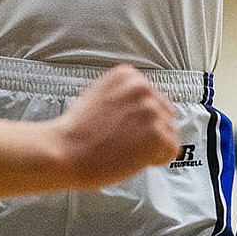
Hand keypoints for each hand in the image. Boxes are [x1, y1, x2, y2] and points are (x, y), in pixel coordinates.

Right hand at [53, 65, 180, 186]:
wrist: (64, 152)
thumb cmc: (74, 132)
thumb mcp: (96, 96)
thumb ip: (121, 97)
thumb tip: (139, 108)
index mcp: (127, 76)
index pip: (154, 98)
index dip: (142, 119)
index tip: (127, 128)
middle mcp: (142, 88)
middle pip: (166, 114)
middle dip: (150, 131)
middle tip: (127, 143)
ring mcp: (151, 111)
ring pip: (170, 133)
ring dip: (153, 147)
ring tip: (127, 151)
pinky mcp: (156, 134)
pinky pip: (172, 151)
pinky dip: (157, 160)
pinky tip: (135, 158)